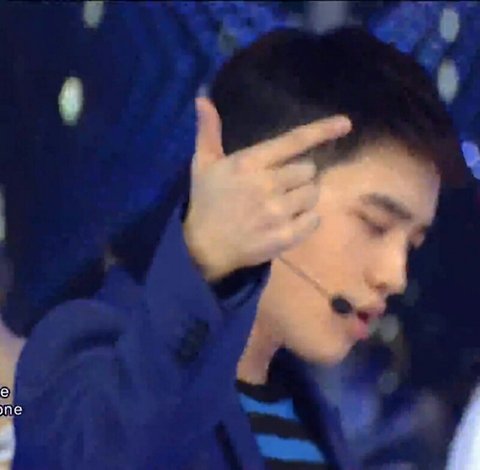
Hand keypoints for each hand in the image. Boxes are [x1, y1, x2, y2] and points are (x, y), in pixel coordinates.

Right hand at [183, 97, 350, 281]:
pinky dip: (307, 219)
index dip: (322, 130)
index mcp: (249, 163)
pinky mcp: (285, 236)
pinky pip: (314, 220)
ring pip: (313, 194)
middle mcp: (267, 185)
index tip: (346, 123)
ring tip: (284, 204)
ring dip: (304, 197)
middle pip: (308, 170)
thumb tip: (203, 97)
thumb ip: (208, 131)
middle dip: (300, 175)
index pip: (293, 141)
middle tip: (283, 185)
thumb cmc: (206, 203)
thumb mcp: (203, 164)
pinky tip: (290, 221)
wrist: (204, 248)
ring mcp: (277, 212)